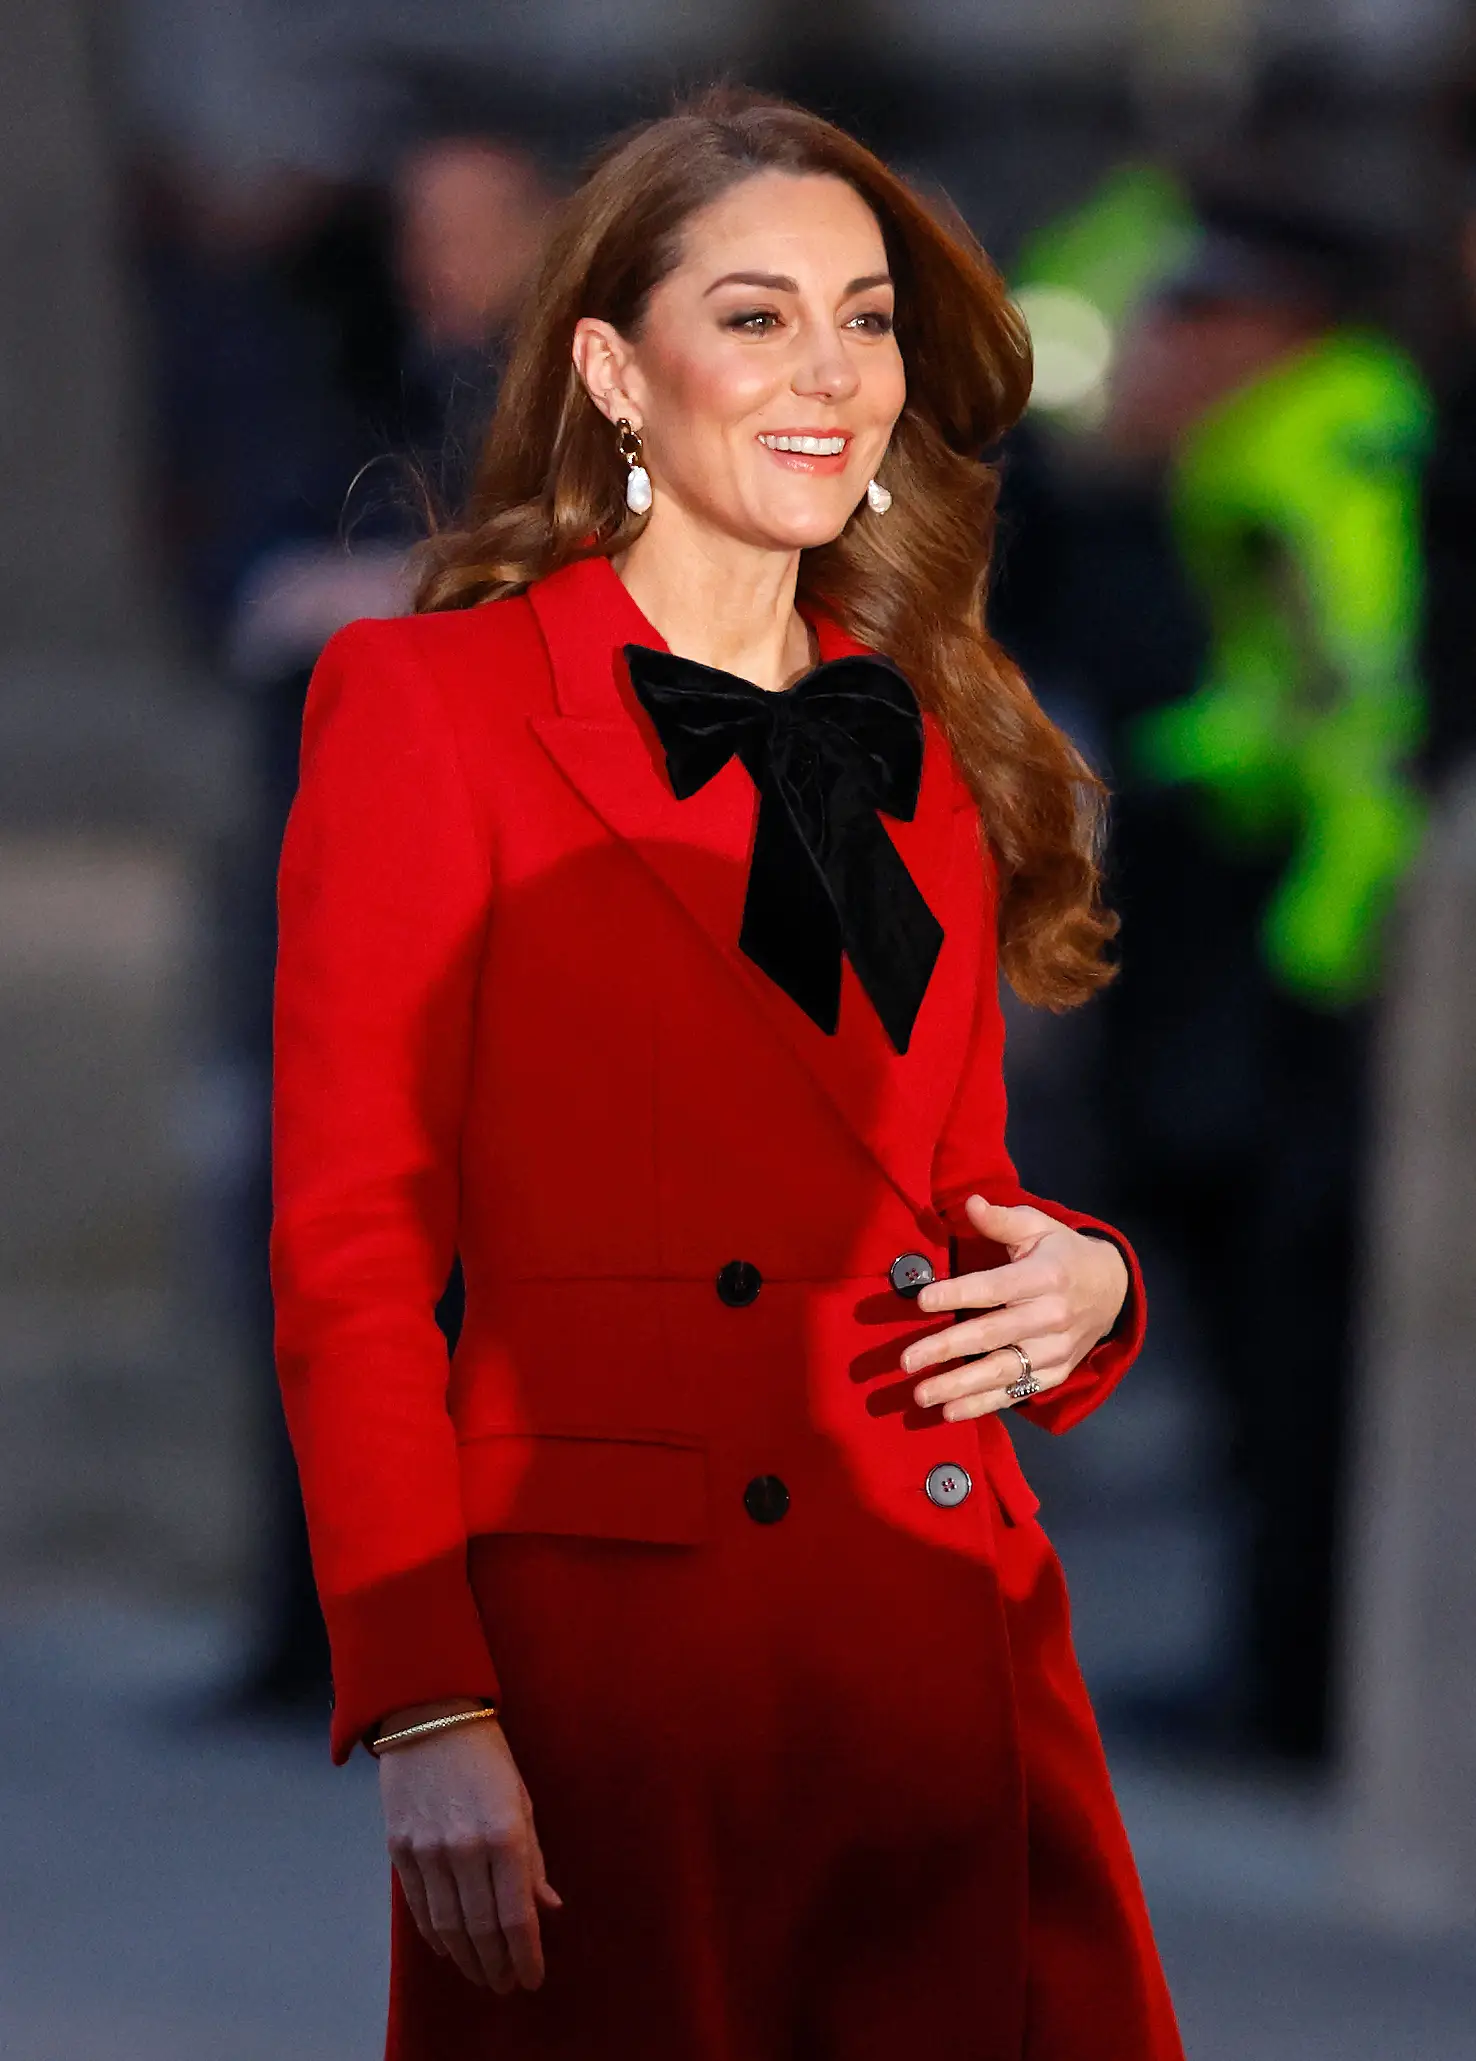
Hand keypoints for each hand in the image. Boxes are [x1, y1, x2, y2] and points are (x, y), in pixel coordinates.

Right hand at [377, 1703, 561, 1991]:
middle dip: (496, 1965)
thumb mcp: (521, 1800)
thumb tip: (547, 1907)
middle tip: (506, 1984)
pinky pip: (418, 1907)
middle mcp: (465, 1848)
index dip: (526, 1955)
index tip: (532, 1979)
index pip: (516, 1915)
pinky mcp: (399, 1849)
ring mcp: (428, 1850)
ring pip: (448, 1926)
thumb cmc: (487, 1757)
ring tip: (481, 1975)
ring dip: (466, 1959)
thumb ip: (532, 1859)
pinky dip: (434, 1935)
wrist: (429, 1718)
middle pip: (481, 1928)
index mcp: (504, 1833)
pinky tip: (448, 1949)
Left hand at [901, 1196, 1128, 1420]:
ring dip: (959, 1387)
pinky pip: (1017, 1392)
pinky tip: (951, 1412)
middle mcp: (1050, 1317)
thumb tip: (970, 1203)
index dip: (957, 1294)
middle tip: (907, 1360)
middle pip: (992, 1335)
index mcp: (1044, 1278)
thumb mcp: (1038, 1226)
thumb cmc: (1063, 1254)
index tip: (921, 1301)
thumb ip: (1001, 1220)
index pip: (994, 1288)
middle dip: (946, 1348)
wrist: (1111, 1289)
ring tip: (922, 1395)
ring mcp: (1054, 1350)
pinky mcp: (1055, 1373)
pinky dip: (984, 1405)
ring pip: (1002, 1372)